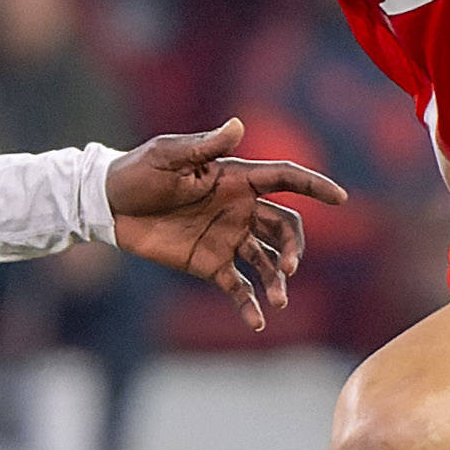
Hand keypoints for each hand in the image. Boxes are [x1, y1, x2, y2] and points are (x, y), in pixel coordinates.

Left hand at [101, 118, 348, 327]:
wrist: (109, 205)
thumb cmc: (139, 171)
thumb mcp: (168, 155)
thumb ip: (205, 147)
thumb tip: (238, 126)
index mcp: (236, 179)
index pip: (285, 179)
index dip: (315, 186)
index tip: (341, 199)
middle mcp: (239, 209)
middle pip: (284, 227)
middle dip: (294, 247)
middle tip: (289, 268)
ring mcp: (227, 238)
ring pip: (267, 260)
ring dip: (278, 280)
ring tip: (279, 300)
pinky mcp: (210, 264)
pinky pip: (238, 287)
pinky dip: (250, 305)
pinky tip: (258, 323)